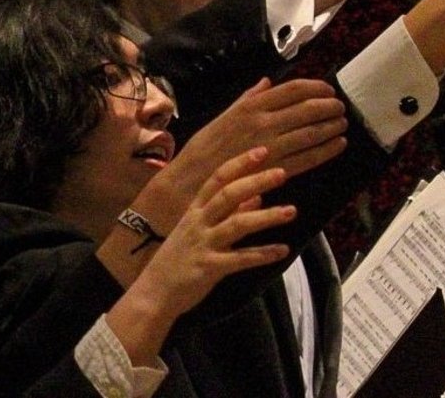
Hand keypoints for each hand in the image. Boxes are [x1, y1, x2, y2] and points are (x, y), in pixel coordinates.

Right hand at [109, 147, 294, 364]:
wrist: (153, 294)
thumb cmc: (178, 260)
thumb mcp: (198, 231)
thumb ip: (228, 214)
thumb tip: (257, 196)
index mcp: (195, 211)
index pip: (217, 179)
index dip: (240, 164)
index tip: (263, 150)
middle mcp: (198, 223)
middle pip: (228, 194)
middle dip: (256, 181)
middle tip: (282, 173)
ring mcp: (202, 244)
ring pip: (237, 224)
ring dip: (266, 216)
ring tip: (292, 211)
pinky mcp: (208, 268)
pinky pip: (240, 259)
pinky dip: (263, 254)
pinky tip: (283, 250)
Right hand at [168, 79, 347, 194]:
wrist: (192, 181)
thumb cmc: (206, 148)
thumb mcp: (223, 116)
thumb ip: (248, 98)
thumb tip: (267, 82)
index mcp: (251, 108)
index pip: (293, 90)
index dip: (316, 88)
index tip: (328, 90)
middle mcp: (263, 124)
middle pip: (307, 109)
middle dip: (329, 107)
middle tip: (340, 107)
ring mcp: (271, 147)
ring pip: (311, 133)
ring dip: (331, 127)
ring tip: (343, 124)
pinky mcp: (275, 170)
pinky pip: (308, 158)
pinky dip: (327, 150)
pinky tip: (338, 145)